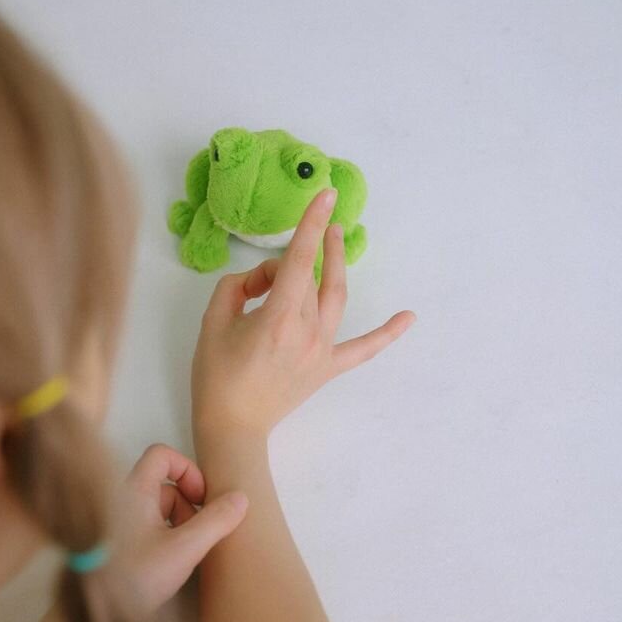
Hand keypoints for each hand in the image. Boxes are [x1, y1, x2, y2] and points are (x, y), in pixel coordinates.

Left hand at [109, 444, 247, 615]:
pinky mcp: (120, 545)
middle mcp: (123, 500)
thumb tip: (240, 498)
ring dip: (179, 525)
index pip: (162, 455)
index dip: (187, 470)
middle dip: (188, 507)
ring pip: (158, 510)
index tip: (202, 499)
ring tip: (187, 554)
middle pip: (165, 486)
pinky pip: (149, 529)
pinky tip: (172, 565)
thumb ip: (215, 522)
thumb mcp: (183, 549)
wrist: (94, 616)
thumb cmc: (134, 576)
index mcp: (134, 490)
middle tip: (199, 534)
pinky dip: (166, 539)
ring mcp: (120, 524)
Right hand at [191, 188, 415, 439]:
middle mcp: (307, 330)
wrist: (231, 427)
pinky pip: (362, 349)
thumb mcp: (212, 322)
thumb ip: (236, 288)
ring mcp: (322, 350)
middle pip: (308, 277)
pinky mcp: (328, 367)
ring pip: (336, 297)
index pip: (300, 259)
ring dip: (338, 265)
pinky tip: (409, 317)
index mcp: (278, 317)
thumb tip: (260, 281)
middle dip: (296, 259)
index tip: (325, 195)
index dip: (311, 224)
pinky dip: (387, 334)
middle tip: (293, 248)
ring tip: (338, 237)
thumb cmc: (216, 376)